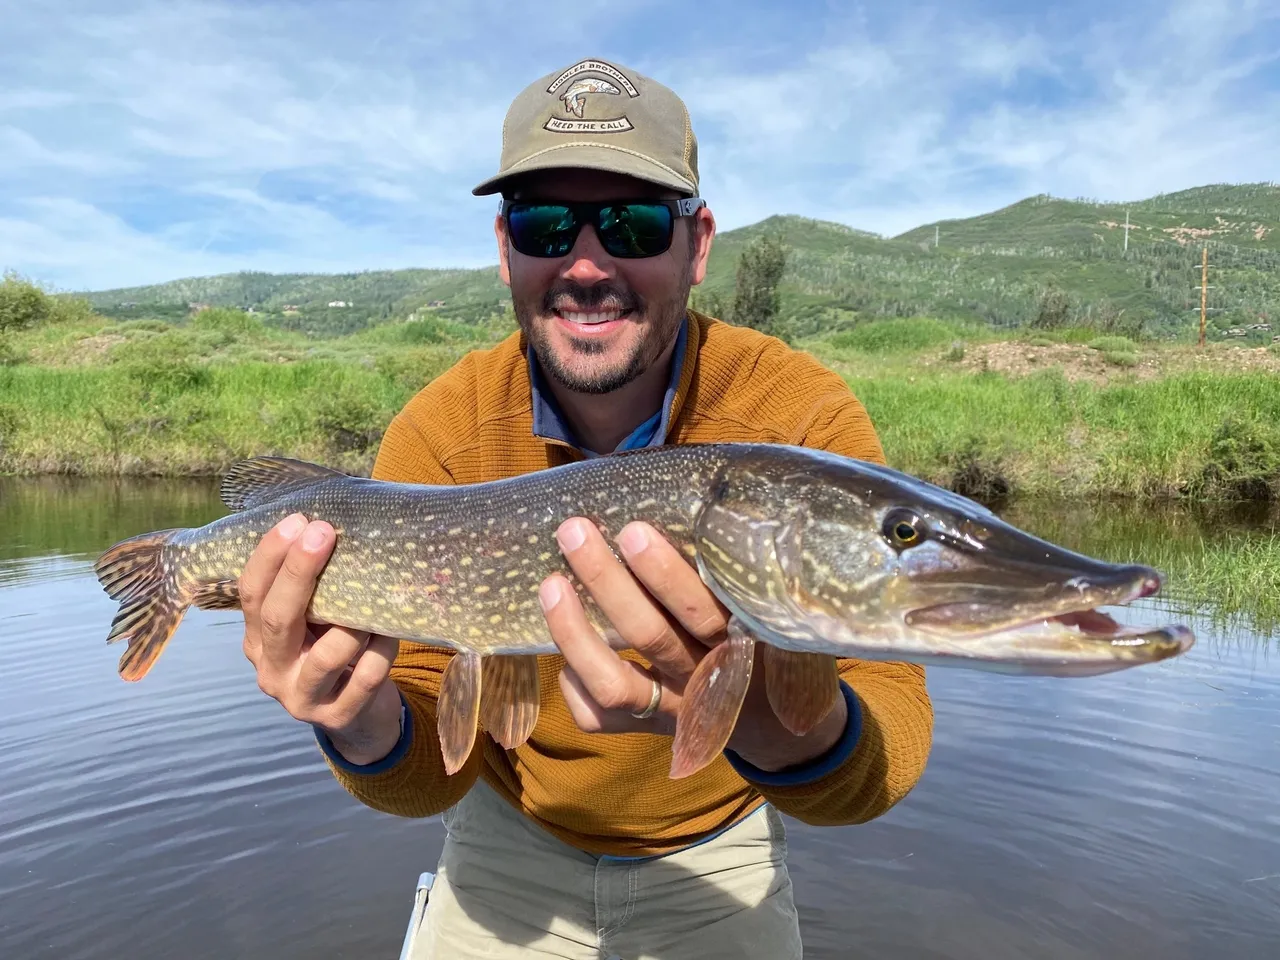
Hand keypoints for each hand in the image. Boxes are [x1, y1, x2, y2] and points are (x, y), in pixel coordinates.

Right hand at [240, 513, 402, 764]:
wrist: (357, 715)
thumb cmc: (332, 649)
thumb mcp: (312, 622)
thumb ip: (312, 590)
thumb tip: (330, 526)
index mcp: (257, 640)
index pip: (251, 594)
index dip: (270, 556)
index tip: (298, 520)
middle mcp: (271, 671)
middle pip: (278, 619)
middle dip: (300, 572)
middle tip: (323, 533)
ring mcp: (303, 699)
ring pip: (328, 654)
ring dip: (354, 621)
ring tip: (373, 597)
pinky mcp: (339, 717)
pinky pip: (367, 675)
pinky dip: (383, 649)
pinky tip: (392, 632)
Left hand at [539, 518, 847, 772]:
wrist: (771, 720)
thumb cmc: (760, 636)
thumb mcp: (767, 605)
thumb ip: (738, 565)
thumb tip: (704, 487)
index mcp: (740, 641)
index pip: (701, 610)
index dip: (665, 575)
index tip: (632, 530)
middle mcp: (704, 678)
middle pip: (649, 634)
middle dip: (607, 582)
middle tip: (575, 531)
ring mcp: (672, 709)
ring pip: (615, 683)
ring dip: (575, 633)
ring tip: (549, 583)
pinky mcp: (645, 732)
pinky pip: (601, 719)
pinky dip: (575, 686)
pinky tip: (563, 654)